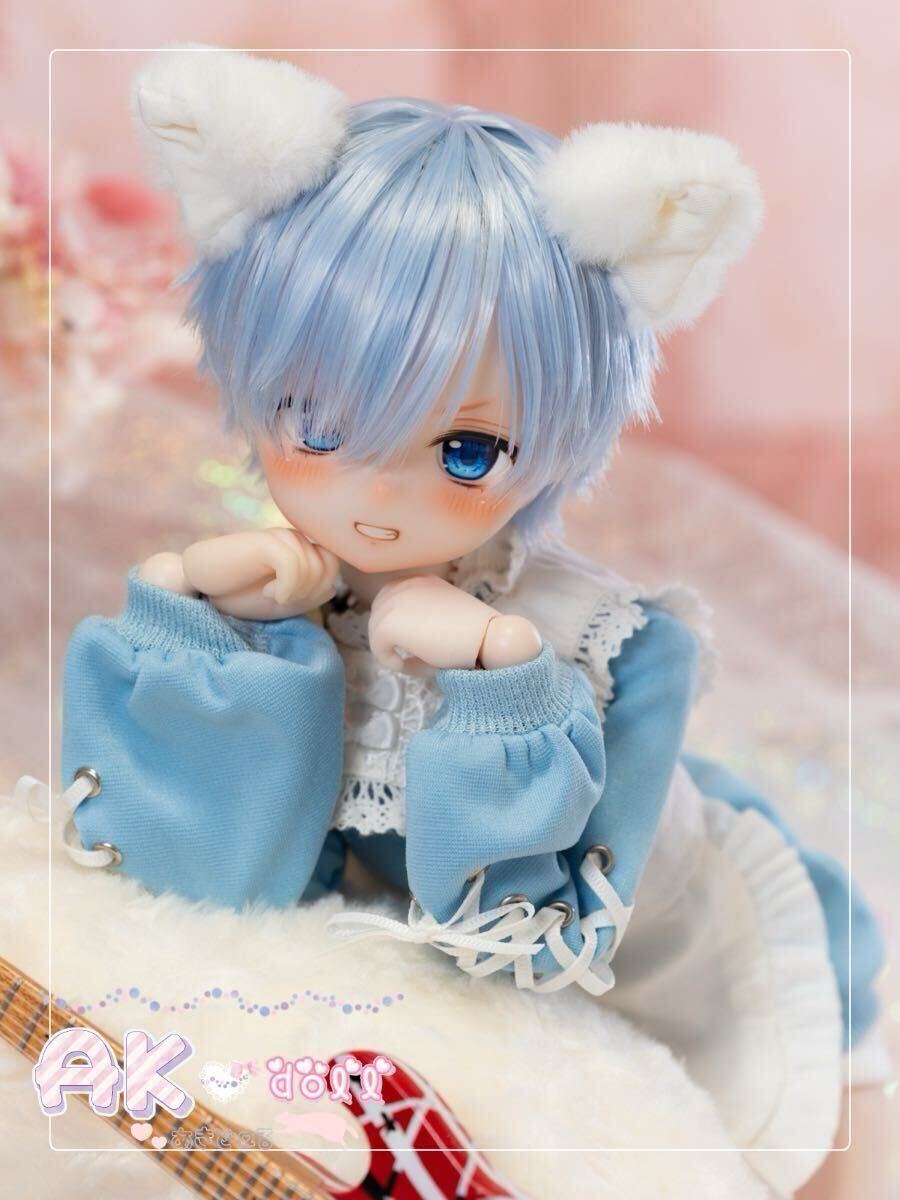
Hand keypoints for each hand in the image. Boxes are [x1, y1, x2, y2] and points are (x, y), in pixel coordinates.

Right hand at [179, 528, 337, 619]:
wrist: (202, 584)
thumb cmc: (241, 593)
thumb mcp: (283, 601)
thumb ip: (310, 594)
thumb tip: (331, 587)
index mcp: (301, 548)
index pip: (332, 564)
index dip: (319, 588)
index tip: (294, 598)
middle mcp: (294, 538)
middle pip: (328, 567)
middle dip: (309, 592)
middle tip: (280, 597)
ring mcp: (281, 538)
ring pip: (312, 569)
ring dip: (294, 592)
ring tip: (268, 592)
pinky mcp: (266, 543)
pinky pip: (293, 567)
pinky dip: (285, 589)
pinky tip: (266, 590)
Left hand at [368, 575, 540, 672]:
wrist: (489, 638)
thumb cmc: (476, 635)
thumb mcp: (446, 620)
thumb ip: (422, 623)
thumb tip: (398, 645)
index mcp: (422, 580)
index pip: (390, 597)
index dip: (395, 621)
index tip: (407, 640)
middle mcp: (406, 584)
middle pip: (379, 613)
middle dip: (389, 636)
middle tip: (410, 657)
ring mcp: (396, 602)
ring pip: (377, 631)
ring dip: (393, 650)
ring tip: (418, 664)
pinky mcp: (390, 624)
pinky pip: (378, 647)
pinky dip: (390, 660)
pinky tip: (407, 666)